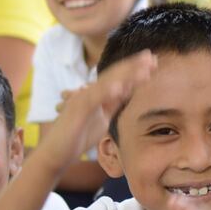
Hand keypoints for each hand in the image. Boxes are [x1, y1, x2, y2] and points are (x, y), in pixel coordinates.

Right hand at [38, 51, 155, 172]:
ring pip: (106, 82)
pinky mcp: (77, 109)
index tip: (154, 63)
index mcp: (98, 95)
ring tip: (143, 67)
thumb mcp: (102, 119)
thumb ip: (113, 105)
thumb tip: (127, 94)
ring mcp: (83, 98)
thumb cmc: (77, 137)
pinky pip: (93, 98)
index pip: (119, 79)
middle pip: (115, 75)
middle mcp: (90, 92)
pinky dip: (107, 91)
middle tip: (152, 57)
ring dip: (126, 74)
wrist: (56, 152)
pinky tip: (121, 87)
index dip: (136, 70)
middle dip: (134, 66)